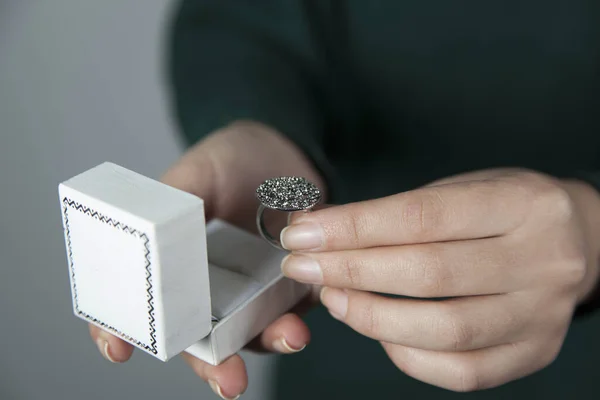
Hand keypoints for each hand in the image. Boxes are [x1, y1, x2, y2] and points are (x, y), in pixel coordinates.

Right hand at [88, 121, 324, 398]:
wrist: (284, 154)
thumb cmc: (230, 161)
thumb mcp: (197, 173)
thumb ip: (175, 200)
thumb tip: (158, 231)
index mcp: (174, 267)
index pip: (144, 308)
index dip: (124, 331)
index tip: (118, 349)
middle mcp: (209, 291)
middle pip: (201, 340)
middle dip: (211, 364)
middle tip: (226, 378)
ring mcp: (251, 294)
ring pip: (252, 335)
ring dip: (268, 344)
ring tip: (286, 338)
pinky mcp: (290, 289)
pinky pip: (292, 313)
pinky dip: (297, 320)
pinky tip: (301, 319)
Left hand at [281, 169, 599, 391]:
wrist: (575, 242)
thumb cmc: (504, 210)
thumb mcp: (461, 190)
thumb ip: (398, 214)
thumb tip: (321, 231)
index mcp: (524, 204)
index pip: (422, 217)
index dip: (354, 227)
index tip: (304, 233)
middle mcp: (542, 261)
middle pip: (429, 274)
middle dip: (352, 270)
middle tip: (303, 267)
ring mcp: (542, 314)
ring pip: (444, 330)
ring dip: (372, 316)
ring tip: (334, 297)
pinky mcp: (533, 353)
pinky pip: (461, 372)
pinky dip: (407, 356)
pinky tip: (378, 331)